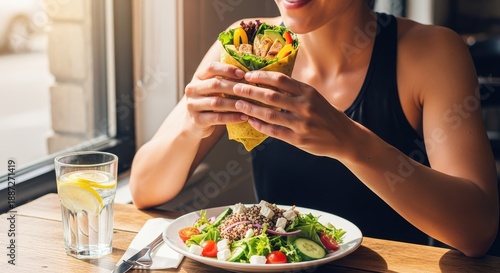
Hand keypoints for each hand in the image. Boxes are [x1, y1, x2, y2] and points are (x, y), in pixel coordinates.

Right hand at [184, 62, 246, 137]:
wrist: (194, 124)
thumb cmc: (210, 102)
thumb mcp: (213, 88)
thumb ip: (225, 79)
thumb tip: (250, 72)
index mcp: (197, 77)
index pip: (211, 67)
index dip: (227, 69)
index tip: (243, 74)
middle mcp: (192, 89)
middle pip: (215, 84)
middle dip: (234, 87)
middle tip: (250, 90)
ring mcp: (192, 105)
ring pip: (217, 102)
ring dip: (235, 103)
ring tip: (250, 105)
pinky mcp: (197, 120)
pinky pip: (217, 118)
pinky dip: (232, 117)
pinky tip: (244, 117)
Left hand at [233, 70, 358, 157]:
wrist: (344, 137)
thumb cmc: (326, 114)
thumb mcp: (315, 97)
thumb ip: (295, 91)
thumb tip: (269, 81)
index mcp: (308, 92)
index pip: (281, 80)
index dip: (262, 76)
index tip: (248, 75)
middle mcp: (305, 106)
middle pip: (271, 96)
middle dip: (250, 91)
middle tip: (235, 88)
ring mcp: (301, 124)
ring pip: (269, 114)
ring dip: (251, 108)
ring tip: (238, 104)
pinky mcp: (298, 139)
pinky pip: (274, 131)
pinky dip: (260, 125)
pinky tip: (250, 121)